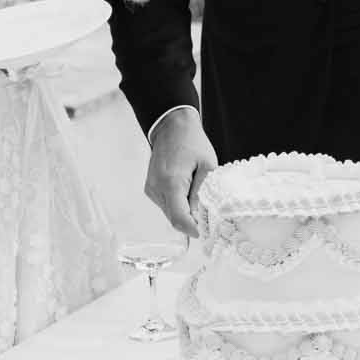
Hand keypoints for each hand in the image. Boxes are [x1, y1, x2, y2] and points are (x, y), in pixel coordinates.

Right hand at [145, 108, 217, 237]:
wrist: (171, 127)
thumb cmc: (192, 143)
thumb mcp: (207, 166)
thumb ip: (203, 193)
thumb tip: (202, 218)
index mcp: (171, 182)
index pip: (179, 218)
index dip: (193, 229)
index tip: (206, 232)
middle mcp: (157, 188)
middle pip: (174, 219)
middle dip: (191, 221)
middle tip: (208, 215)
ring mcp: (151, 189)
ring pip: (170, 214)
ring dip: (185, 212)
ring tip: (197, 196)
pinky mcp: (150, 189)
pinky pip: (166, 205)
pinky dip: (178, 204)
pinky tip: (187, 191)